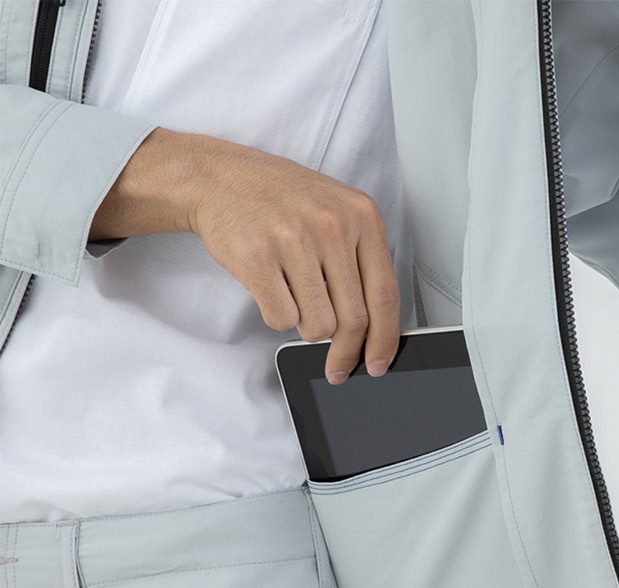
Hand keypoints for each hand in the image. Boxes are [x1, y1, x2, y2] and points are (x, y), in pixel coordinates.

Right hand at [90, 128, 399, 382]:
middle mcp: (333, 226)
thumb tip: (374, 327)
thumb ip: (361, 261)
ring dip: (307, 327)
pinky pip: (282, 320)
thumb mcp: (337, 213)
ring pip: (319, 325)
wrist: (220, 178)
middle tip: (337, 366)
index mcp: (362, 216)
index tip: (379, 363)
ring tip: (296, 299)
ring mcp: (294, 240)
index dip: (384, 339)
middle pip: (354, 319)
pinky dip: (278, 317)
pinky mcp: (258, 258)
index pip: (385, 295)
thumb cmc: (282, 200)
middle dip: (345, 352)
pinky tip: (274, 291)